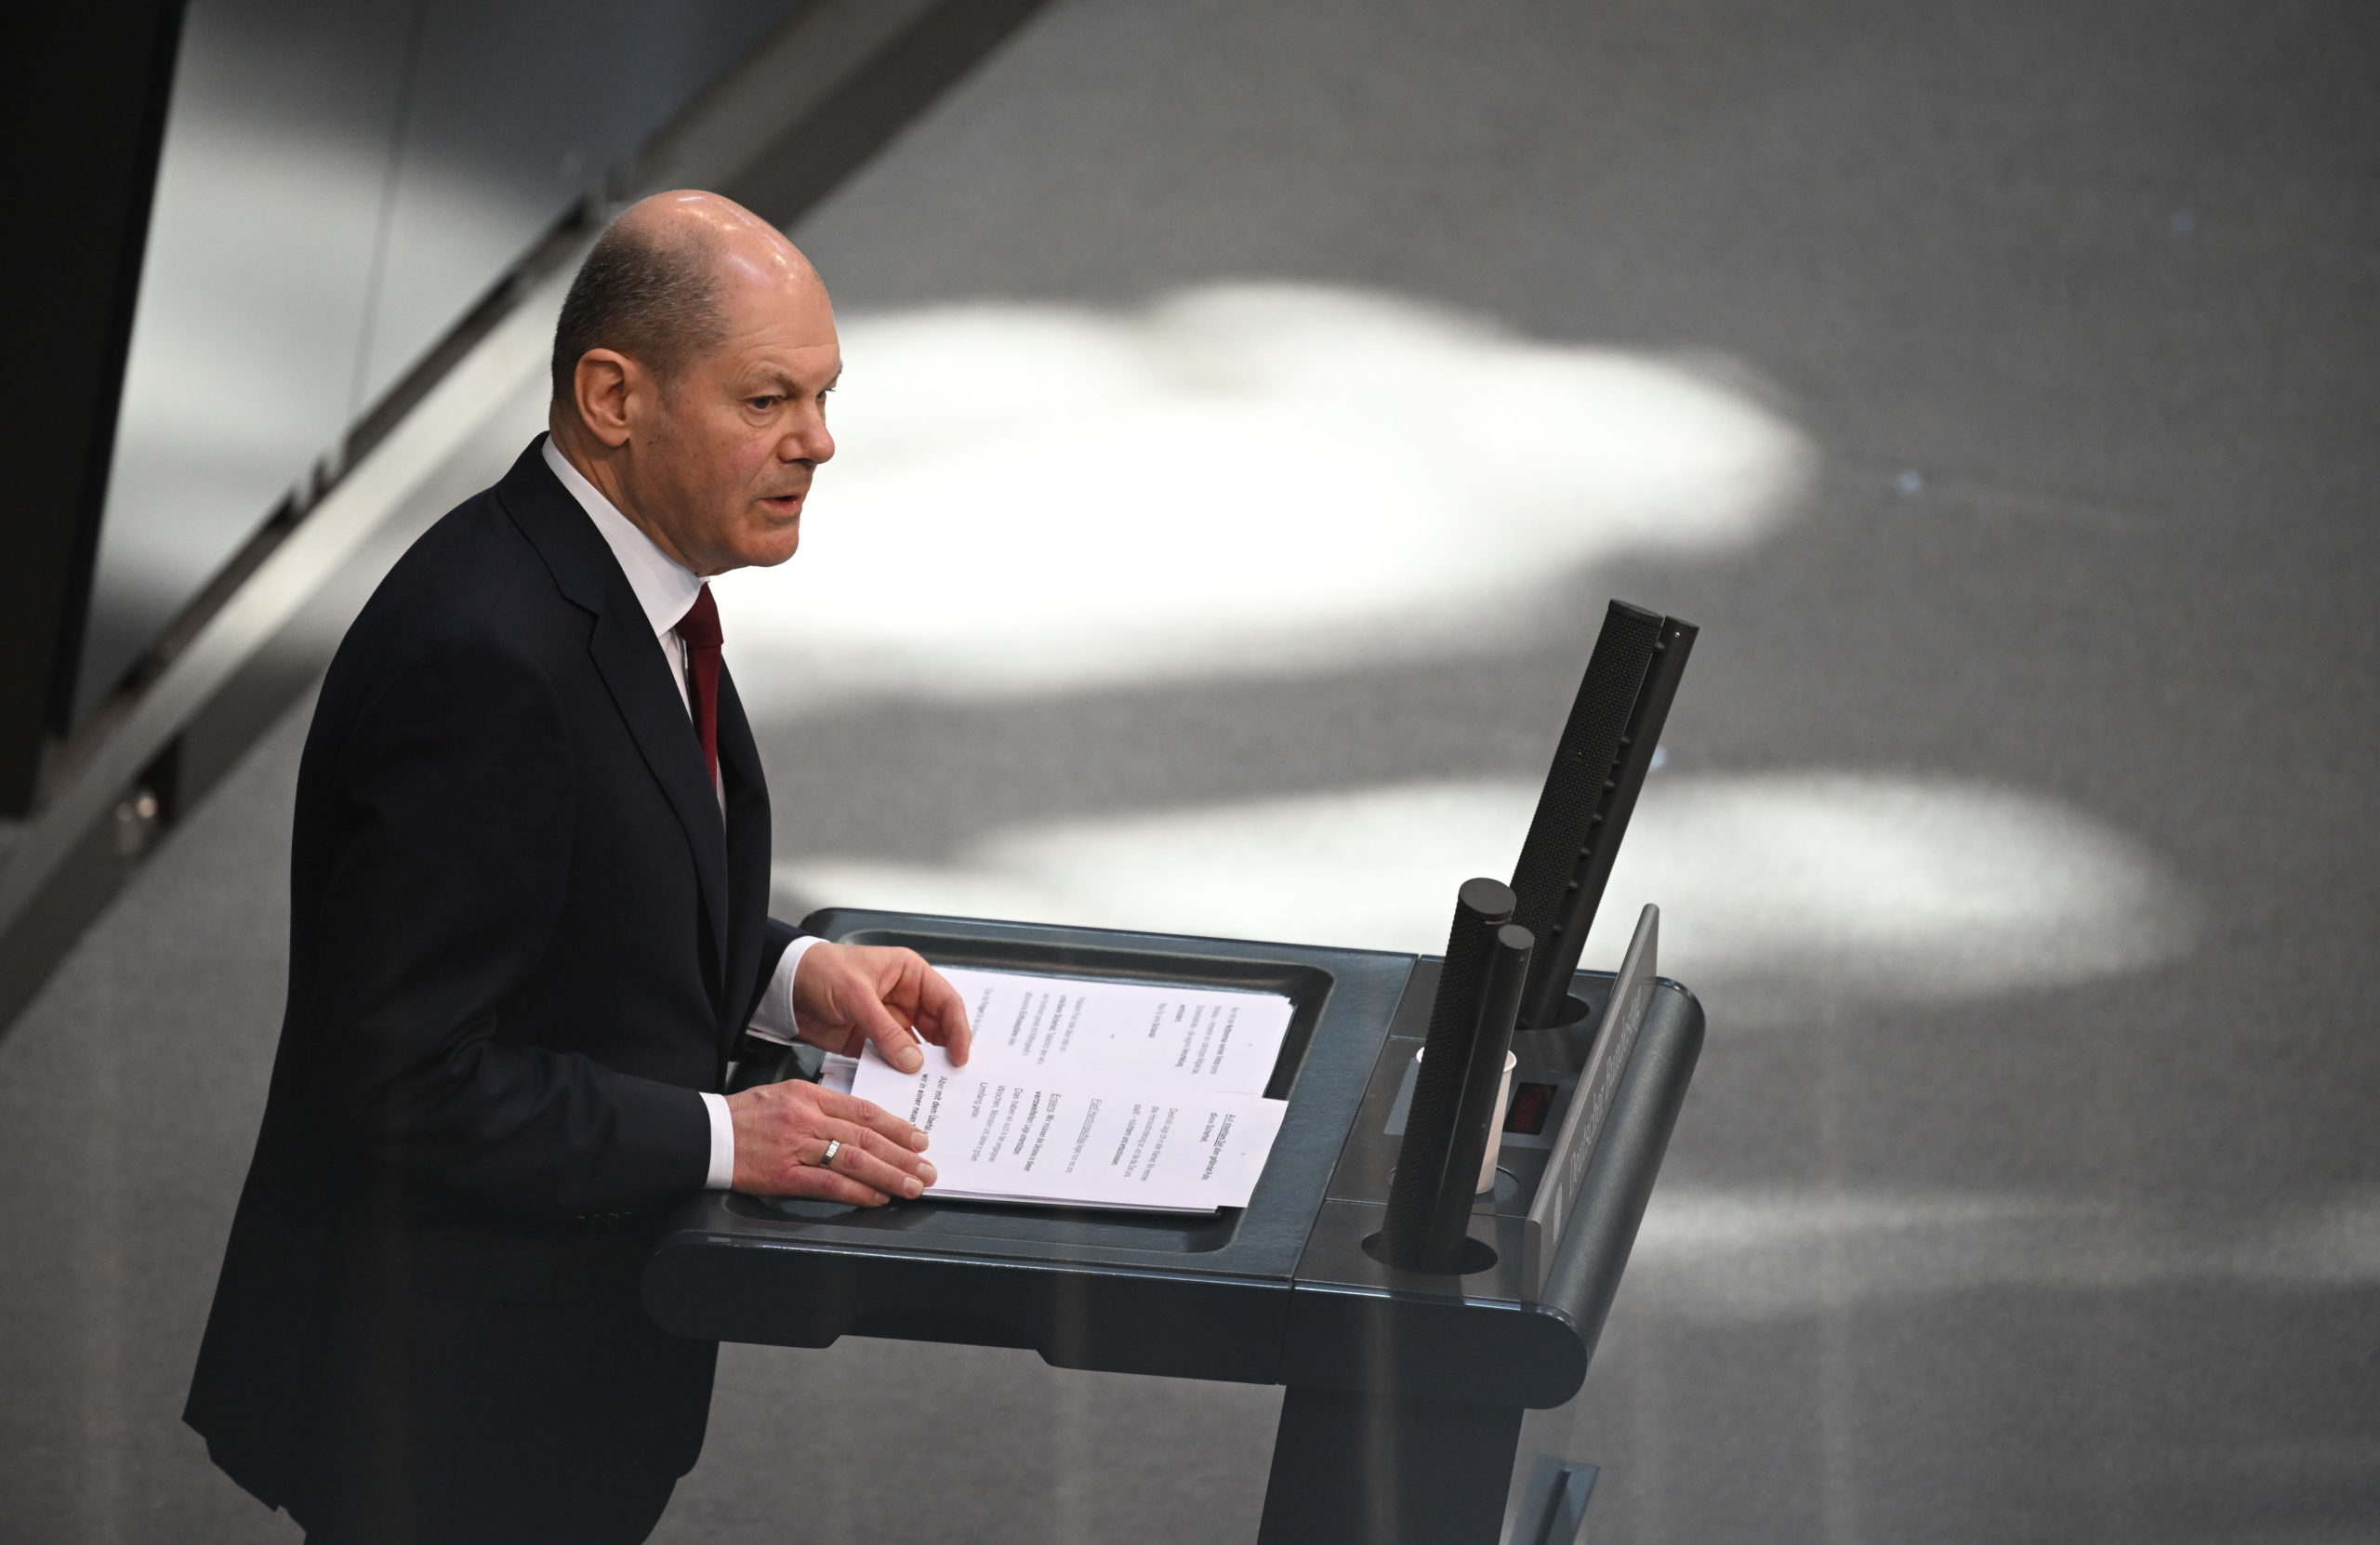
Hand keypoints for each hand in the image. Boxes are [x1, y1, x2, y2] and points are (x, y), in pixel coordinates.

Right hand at [725, 1078, 936, 1203]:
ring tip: (912, 1185)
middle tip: (927, 1168)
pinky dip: (858, 1191)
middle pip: (867, 1137)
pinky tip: (877, 1197)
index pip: (864, 1111)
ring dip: (889, 1175)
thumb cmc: (744, 1116)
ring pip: (854, 1160)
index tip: (919, 1139)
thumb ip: (822, 1106)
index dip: (897, 1127)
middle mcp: (807, 1119)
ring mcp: (796, 1147)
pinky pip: (829, 1184)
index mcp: (809, 1096)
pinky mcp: (784, 1175)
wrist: (705, 1135)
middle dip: (903, 1155)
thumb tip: (860, 1123)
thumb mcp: (785, 1095)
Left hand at [790, 941, 971, 1071]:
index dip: (958, 1029)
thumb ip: (886, 1030)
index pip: (946, 1002)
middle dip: (944, 1052)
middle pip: (937, 1028)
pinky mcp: (870, 1041)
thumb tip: (914, 1062)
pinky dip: (897, 1074)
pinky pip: (891, 1060)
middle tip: (949, 1079)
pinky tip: (901, 1088)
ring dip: (921, 1067)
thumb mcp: (856, 996)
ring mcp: (888, 1021)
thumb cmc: (820, 971)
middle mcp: (904, 998)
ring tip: (930, 1089)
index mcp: (909, 974)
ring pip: (916, 1048)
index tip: (960, 1056)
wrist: (782, 985)